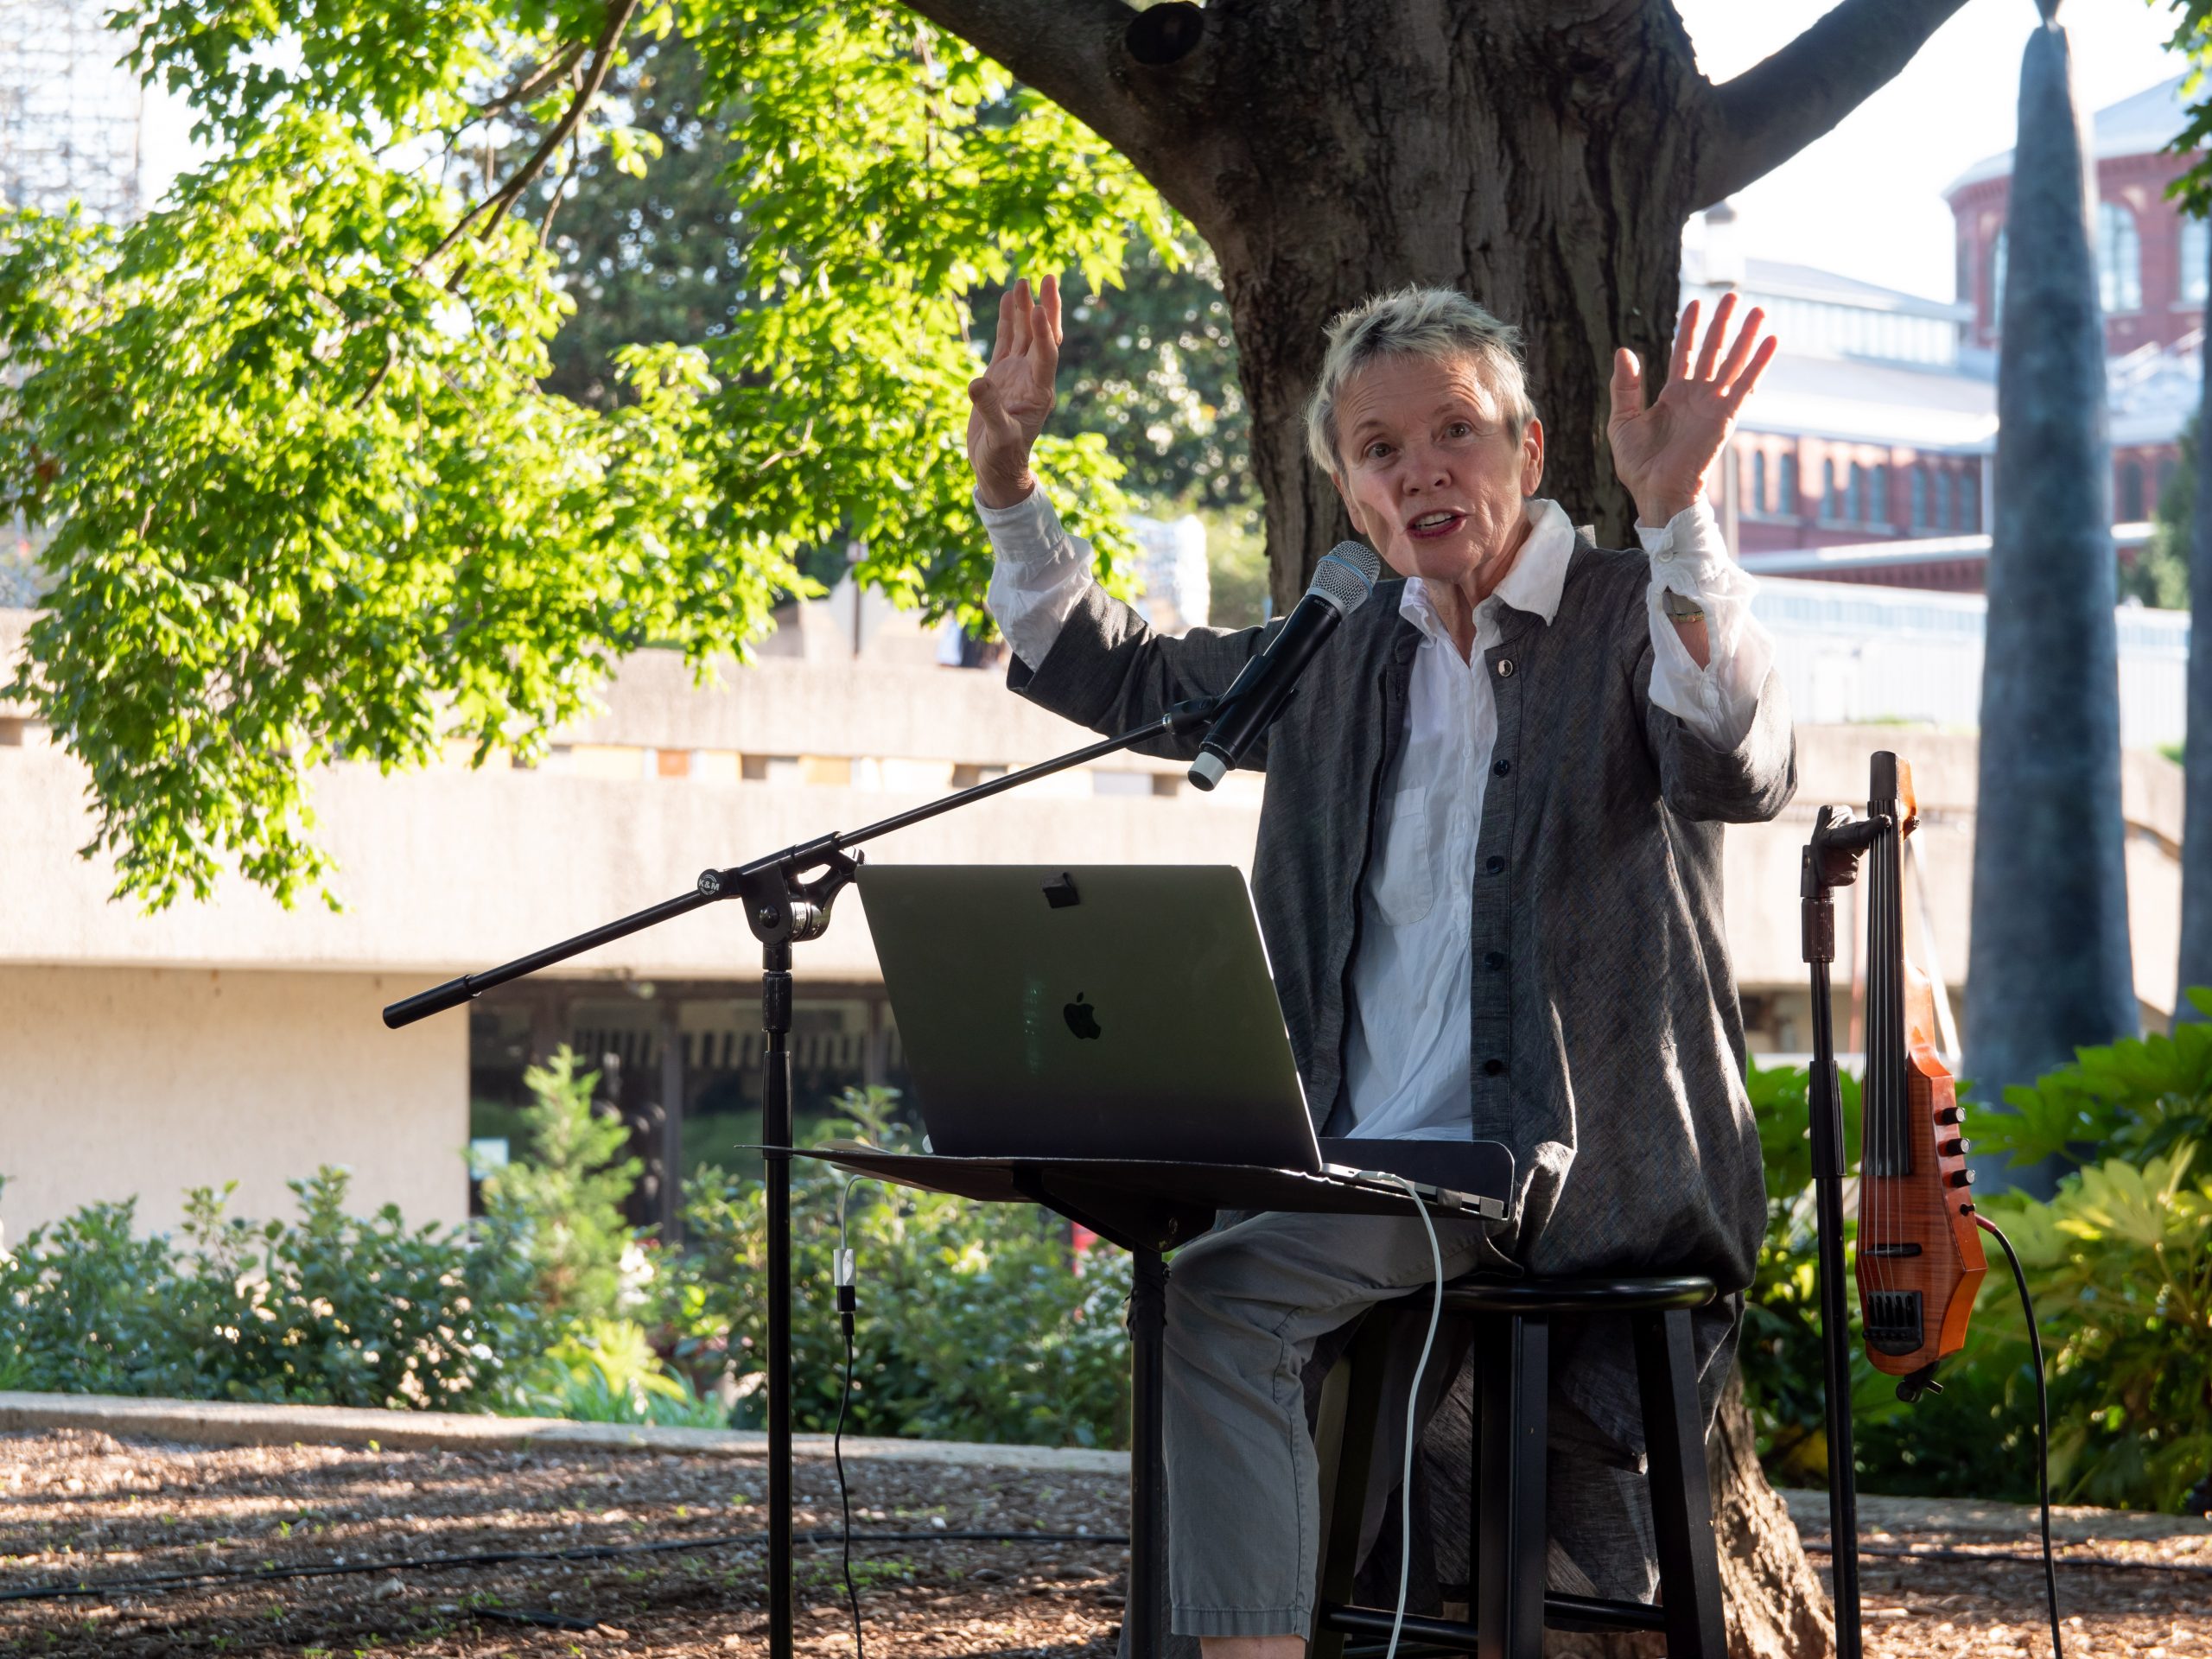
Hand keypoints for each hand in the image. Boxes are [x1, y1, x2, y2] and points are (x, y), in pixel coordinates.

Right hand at [966, 275, 1061, 508]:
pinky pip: (1007, 342)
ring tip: (1024, 280)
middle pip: (1044, 337)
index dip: (1044, 333)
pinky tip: (1008, 301)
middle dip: (1047, 307)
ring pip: (1025, 334)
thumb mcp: (997, 438)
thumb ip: (989, 410)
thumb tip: (975, 382)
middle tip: (1049, 276)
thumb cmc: (1001, 458)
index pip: (1046, 356)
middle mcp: (1033, 378)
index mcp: (1039, 392)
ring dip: (1026, 308)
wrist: (996, 469)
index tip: (1040, 308)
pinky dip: (1009, 321)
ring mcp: (1017, 375)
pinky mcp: (1001, 376)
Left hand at [1607, 291, 1776, 526]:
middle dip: (1722, 323)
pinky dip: (1758, 363)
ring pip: (1732, 362)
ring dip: (1747, 336)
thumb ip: (1626, 386)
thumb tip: (1624, 351)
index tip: (1695, 304)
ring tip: (1759, 310)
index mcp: (1673, 395)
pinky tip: (1771, 341)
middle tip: (1732, 295)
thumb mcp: (1623, 419)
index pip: (1684, 353)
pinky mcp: (1725, 416)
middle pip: (1712, 350)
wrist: (1655, 491)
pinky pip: (1745, 384)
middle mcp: (1696, 395)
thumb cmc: (1638, 464)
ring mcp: (1713, 404)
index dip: (1689, 329)